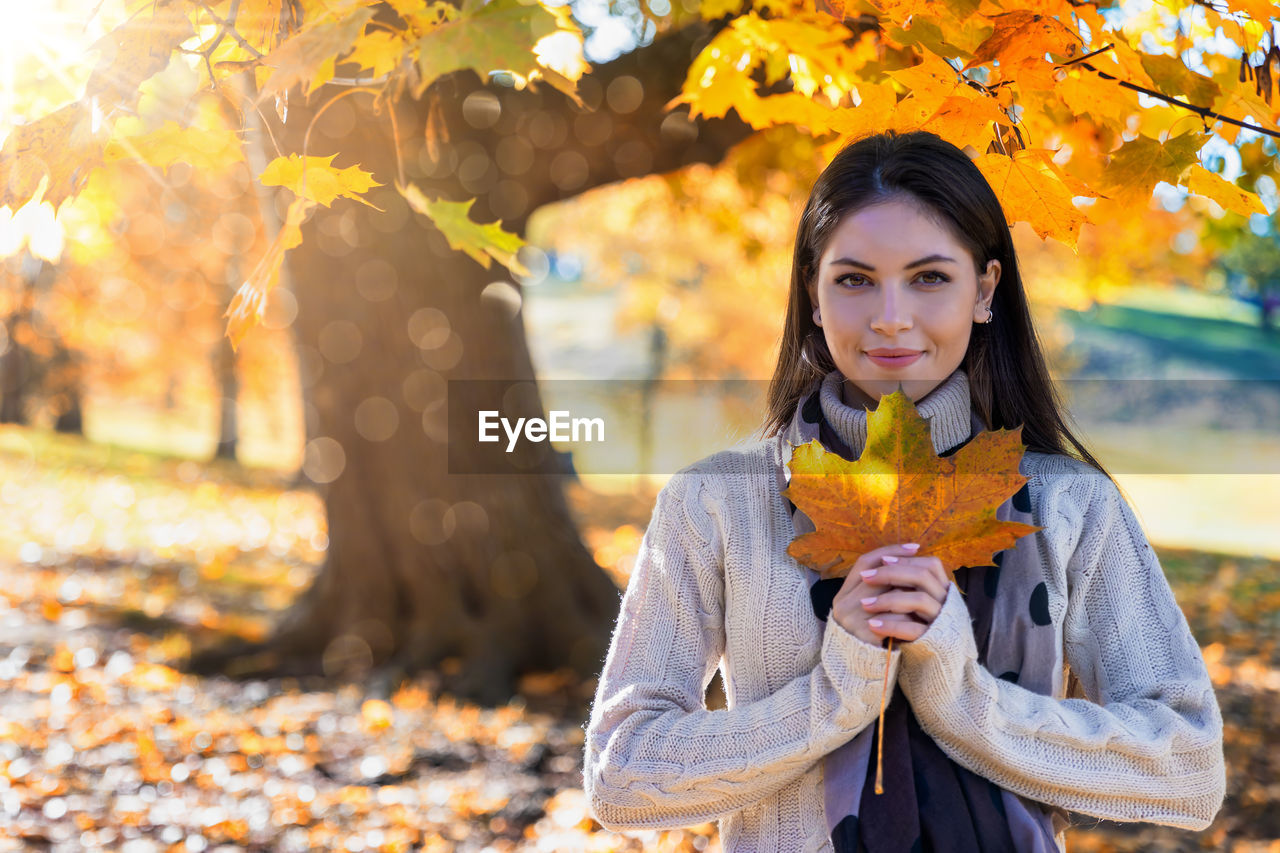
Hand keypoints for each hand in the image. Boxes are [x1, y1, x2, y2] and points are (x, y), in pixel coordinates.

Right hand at [830, 543, 949, 645]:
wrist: (858, 669)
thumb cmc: (868, 634)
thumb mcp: (868, 608)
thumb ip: (879, 588)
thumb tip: (903, 561)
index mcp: (842, 594)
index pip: (864, 562)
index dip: (889, 551)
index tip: (914, 546)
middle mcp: (842, 605)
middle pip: (875, 576)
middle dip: (903, 569)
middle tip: (928, 564)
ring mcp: (851, 621)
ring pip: (885, 597)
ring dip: (908, 592)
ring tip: (929, 586)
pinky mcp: (863, 637)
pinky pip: (891, 621)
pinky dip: (907, 617)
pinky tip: (922, 614)